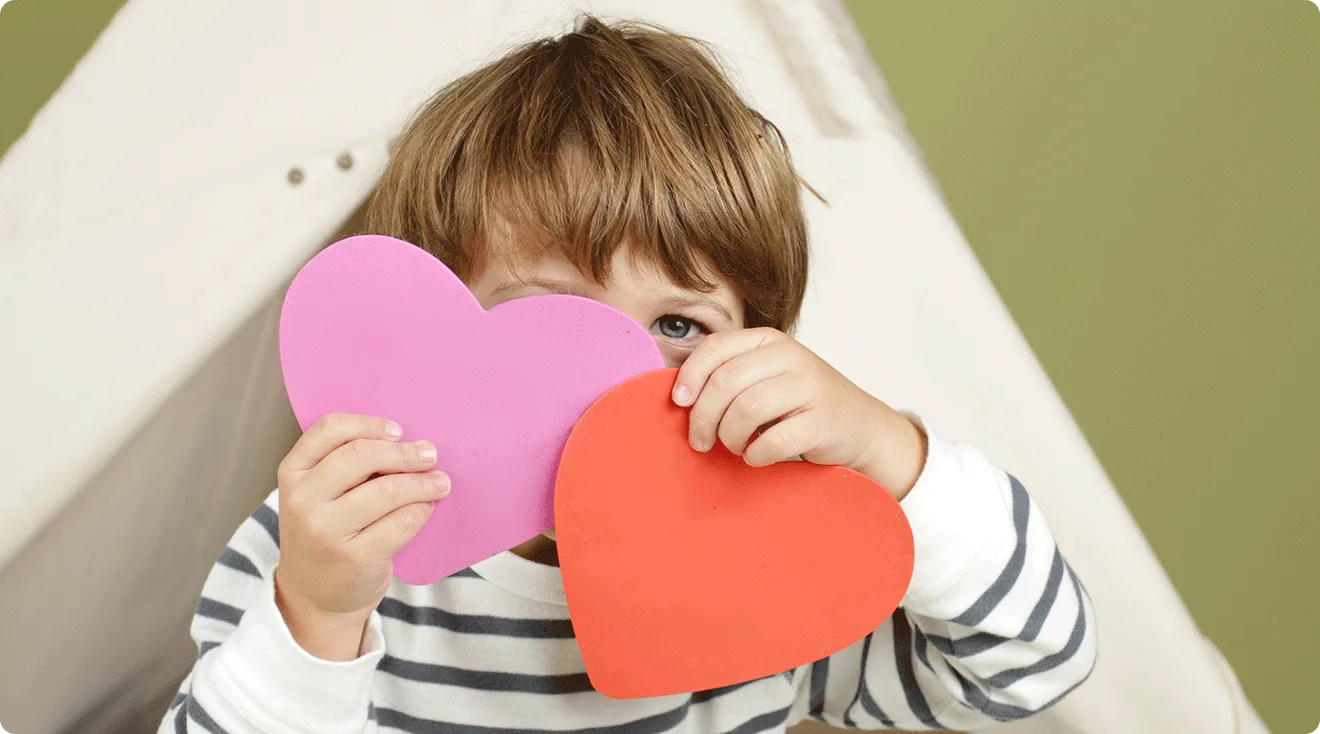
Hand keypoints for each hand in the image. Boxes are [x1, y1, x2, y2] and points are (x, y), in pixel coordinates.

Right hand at [273, 413, 450, 659]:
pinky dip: (421, 510)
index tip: (398, 431)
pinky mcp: (354, 558)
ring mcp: (326, 531)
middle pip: (362, 456)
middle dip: (404, 452)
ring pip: (387, 490)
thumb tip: (408, 443)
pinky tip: (427, 508)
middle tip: (430, 454)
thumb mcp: (317, 494)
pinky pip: (401, 523)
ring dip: (423, 482)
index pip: (330, 429)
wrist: (313, 595)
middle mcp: (303, 500)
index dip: (369, 424)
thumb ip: (345, 465)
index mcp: (293, 472)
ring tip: (440, 482)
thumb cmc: (326, 531)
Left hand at [672, 328, 926, 499]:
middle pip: (725, 382)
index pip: (716, 347)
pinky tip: (757, 456)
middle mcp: (791, 357)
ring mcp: (810, 388)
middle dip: (703, 417)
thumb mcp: (767, 376)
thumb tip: (680, 394)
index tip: (680, 402)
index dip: (690, 375)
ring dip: (729, 437)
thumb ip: (731, 375)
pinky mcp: (823, 422)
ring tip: (734, 446)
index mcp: (770, 340)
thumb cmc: (801, 405)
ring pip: (745, 410)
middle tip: (700, 441)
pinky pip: (772, 442)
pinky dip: (755, 456)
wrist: (861, 426)